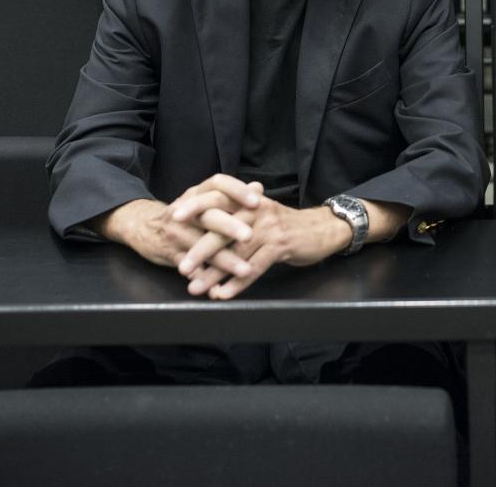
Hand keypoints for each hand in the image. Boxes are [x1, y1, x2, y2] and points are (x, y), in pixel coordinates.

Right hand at [93, 174, 261, 270]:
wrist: (143, 226)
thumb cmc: (185, 213)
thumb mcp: (203, 199)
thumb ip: (231, 195)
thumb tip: (259, 187)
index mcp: (196, 193)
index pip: (217, 184)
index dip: (237, 190)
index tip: (257, 201)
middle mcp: (185, 210)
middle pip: (208, 215)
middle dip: (229, 226)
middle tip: (250, 236)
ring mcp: (176, 233)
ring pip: (201, 246)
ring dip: (224, 260)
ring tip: (244, 270)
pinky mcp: (170, 253)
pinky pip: (189, 267)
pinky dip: (204, 278)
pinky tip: (219, 288)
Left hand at [177, 196, 410, 300]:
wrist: (323, 228)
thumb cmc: (287, 225)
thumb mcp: (262, 213)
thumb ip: (237, 215)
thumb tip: (205, 223)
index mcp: (249, 200)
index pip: (217, 199)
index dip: (195, 208)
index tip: (172, 220)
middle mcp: (257, 210)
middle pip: (222, 230)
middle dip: (199, 250)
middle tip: (181, 268)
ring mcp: (269, 228)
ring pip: (236, 252)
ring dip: (215, 273)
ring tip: (196, 288)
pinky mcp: (281, 245)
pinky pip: (255, 266)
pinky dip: (238, 282)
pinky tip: (224, 294)